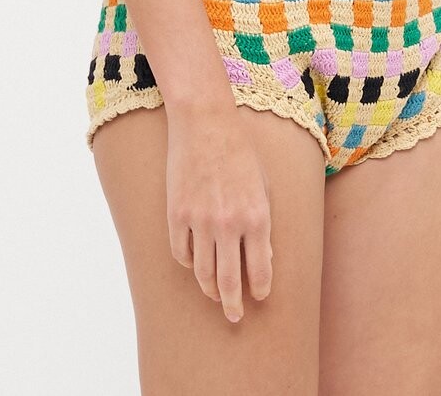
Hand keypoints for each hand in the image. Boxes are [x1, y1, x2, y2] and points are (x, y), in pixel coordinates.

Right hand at [165, 102, 273, 322]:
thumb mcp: (263, 185)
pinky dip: (188, 264)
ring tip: (215, 295)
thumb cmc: (240, 151)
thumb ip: (263, 222)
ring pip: (203, 273)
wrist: (205, 123)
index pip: (260, 269)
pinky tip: (194, 264)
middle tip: (235, 317)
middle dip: (233, 306)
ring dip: (210, 289)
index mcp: (257, 216)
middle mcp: (229, 224)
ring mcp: (200, 220)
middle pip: (230, 282)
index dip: (260, 288)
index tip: (260, 297)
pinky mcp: (176, 214)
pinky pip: (181, 253)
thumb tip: (263, 257)